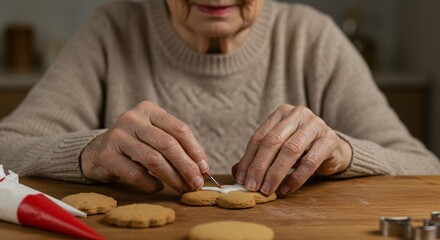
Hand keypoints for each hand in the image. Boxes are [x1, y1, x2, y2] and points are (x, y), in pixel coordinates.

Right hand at [80, 101, 208, 192]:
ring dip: (173, 177)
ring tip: (182, 187)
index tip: (204, 168)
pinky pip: (135, 173)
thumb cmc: (135, 144)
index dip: (195, 150)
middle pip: (168, 144)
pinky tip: (158, 187)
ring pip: (153, 159)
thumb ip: (177, 146)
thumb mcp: (154, 136)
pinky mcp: (107, 155)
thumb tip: (203, 168)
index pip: (179, 129)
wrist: (97, 151)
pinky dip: (151, 183)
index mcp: (148, 110)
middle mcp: (132, 119)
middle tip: (196, 183)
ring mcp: (117, 136)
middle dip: (186, 166)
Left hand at [233, 104, 351, 195]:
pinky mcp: (329, 140)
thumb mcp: (278, 149)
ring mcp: (315, 125)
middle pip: (273, 141)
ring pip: (290, 150)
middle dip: (260, 166)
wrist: (333, 149)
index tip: (241, 178)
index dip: (248, 159)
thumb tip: (237, 173)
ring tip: (267, 190)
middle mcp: (297, 114)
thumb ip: (258, 157)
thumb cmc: (301, 148)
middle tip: (252, 186)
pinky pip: (309, 161)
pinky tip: (285, 189)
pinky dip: (295, 178)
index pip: (260, 136)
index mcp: (281, 113)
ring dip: (275, 173)